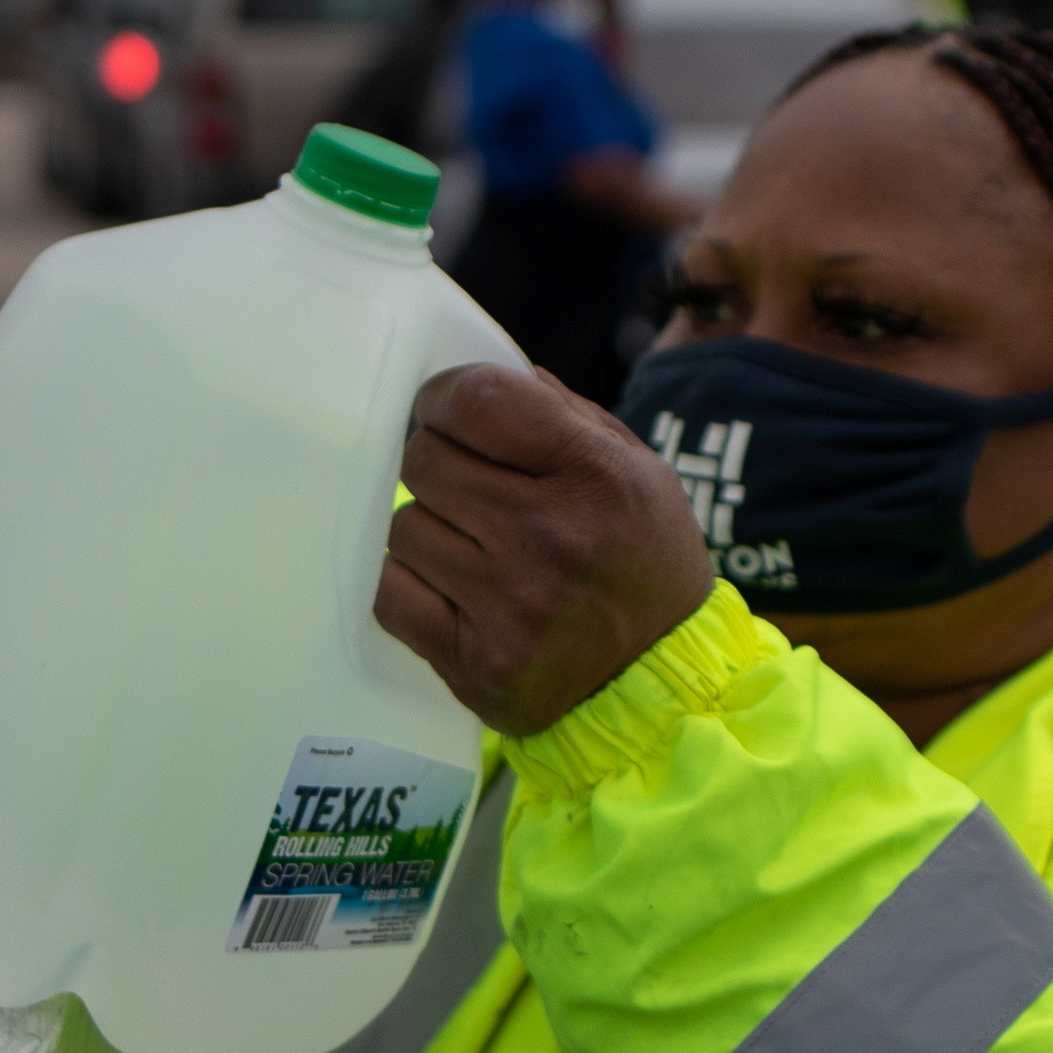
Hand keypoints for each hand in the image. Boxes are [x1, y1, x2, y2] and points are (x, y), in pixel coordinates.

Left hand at [376, 364, 713, 736]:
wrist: (661, 677)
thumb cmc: (644, 560)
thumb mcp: (638, 470)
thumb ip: (563, 414)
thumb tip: (487, 376)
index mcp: (594, 476)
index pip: (477, 401)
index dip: (445, 398)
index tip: (446, 413)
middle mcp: (549, 539)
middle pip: (424, 462)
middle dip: (437, 463)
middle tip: (464, 485)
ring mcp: (508, 607)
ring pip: (403, 528)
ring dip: (428, 529)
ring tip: (473, 547)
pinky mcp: (473, 661)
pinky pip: (391, 596)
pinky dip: (411, 585)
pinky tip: (453, 589)